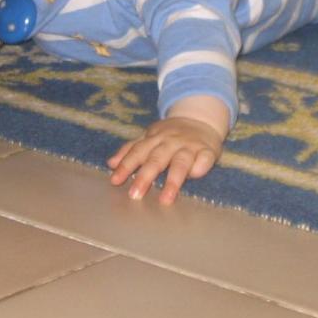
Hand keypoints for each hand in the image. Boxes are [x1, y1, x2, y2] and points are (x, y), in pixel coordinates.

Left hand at [107, 96, 229, 204]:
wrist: (201, 118)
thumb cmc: (172, 134)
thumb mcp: (150, 136)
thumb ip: (131, 149)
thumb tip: (110, 164)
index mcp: (155, 138)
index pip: (138, 151)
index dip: (126, 165)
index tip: (115, 181)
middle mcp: (171, 141)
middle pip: (157, 159)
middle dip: (145, 176)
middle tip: (134, 195)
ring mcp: (190, 146)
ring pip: (180, 162)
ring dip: (173, 180)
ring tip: (165, 200)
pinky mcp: (208, 150)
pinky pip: (204, 158)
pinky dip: (200, 166)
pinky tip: (195, 175)